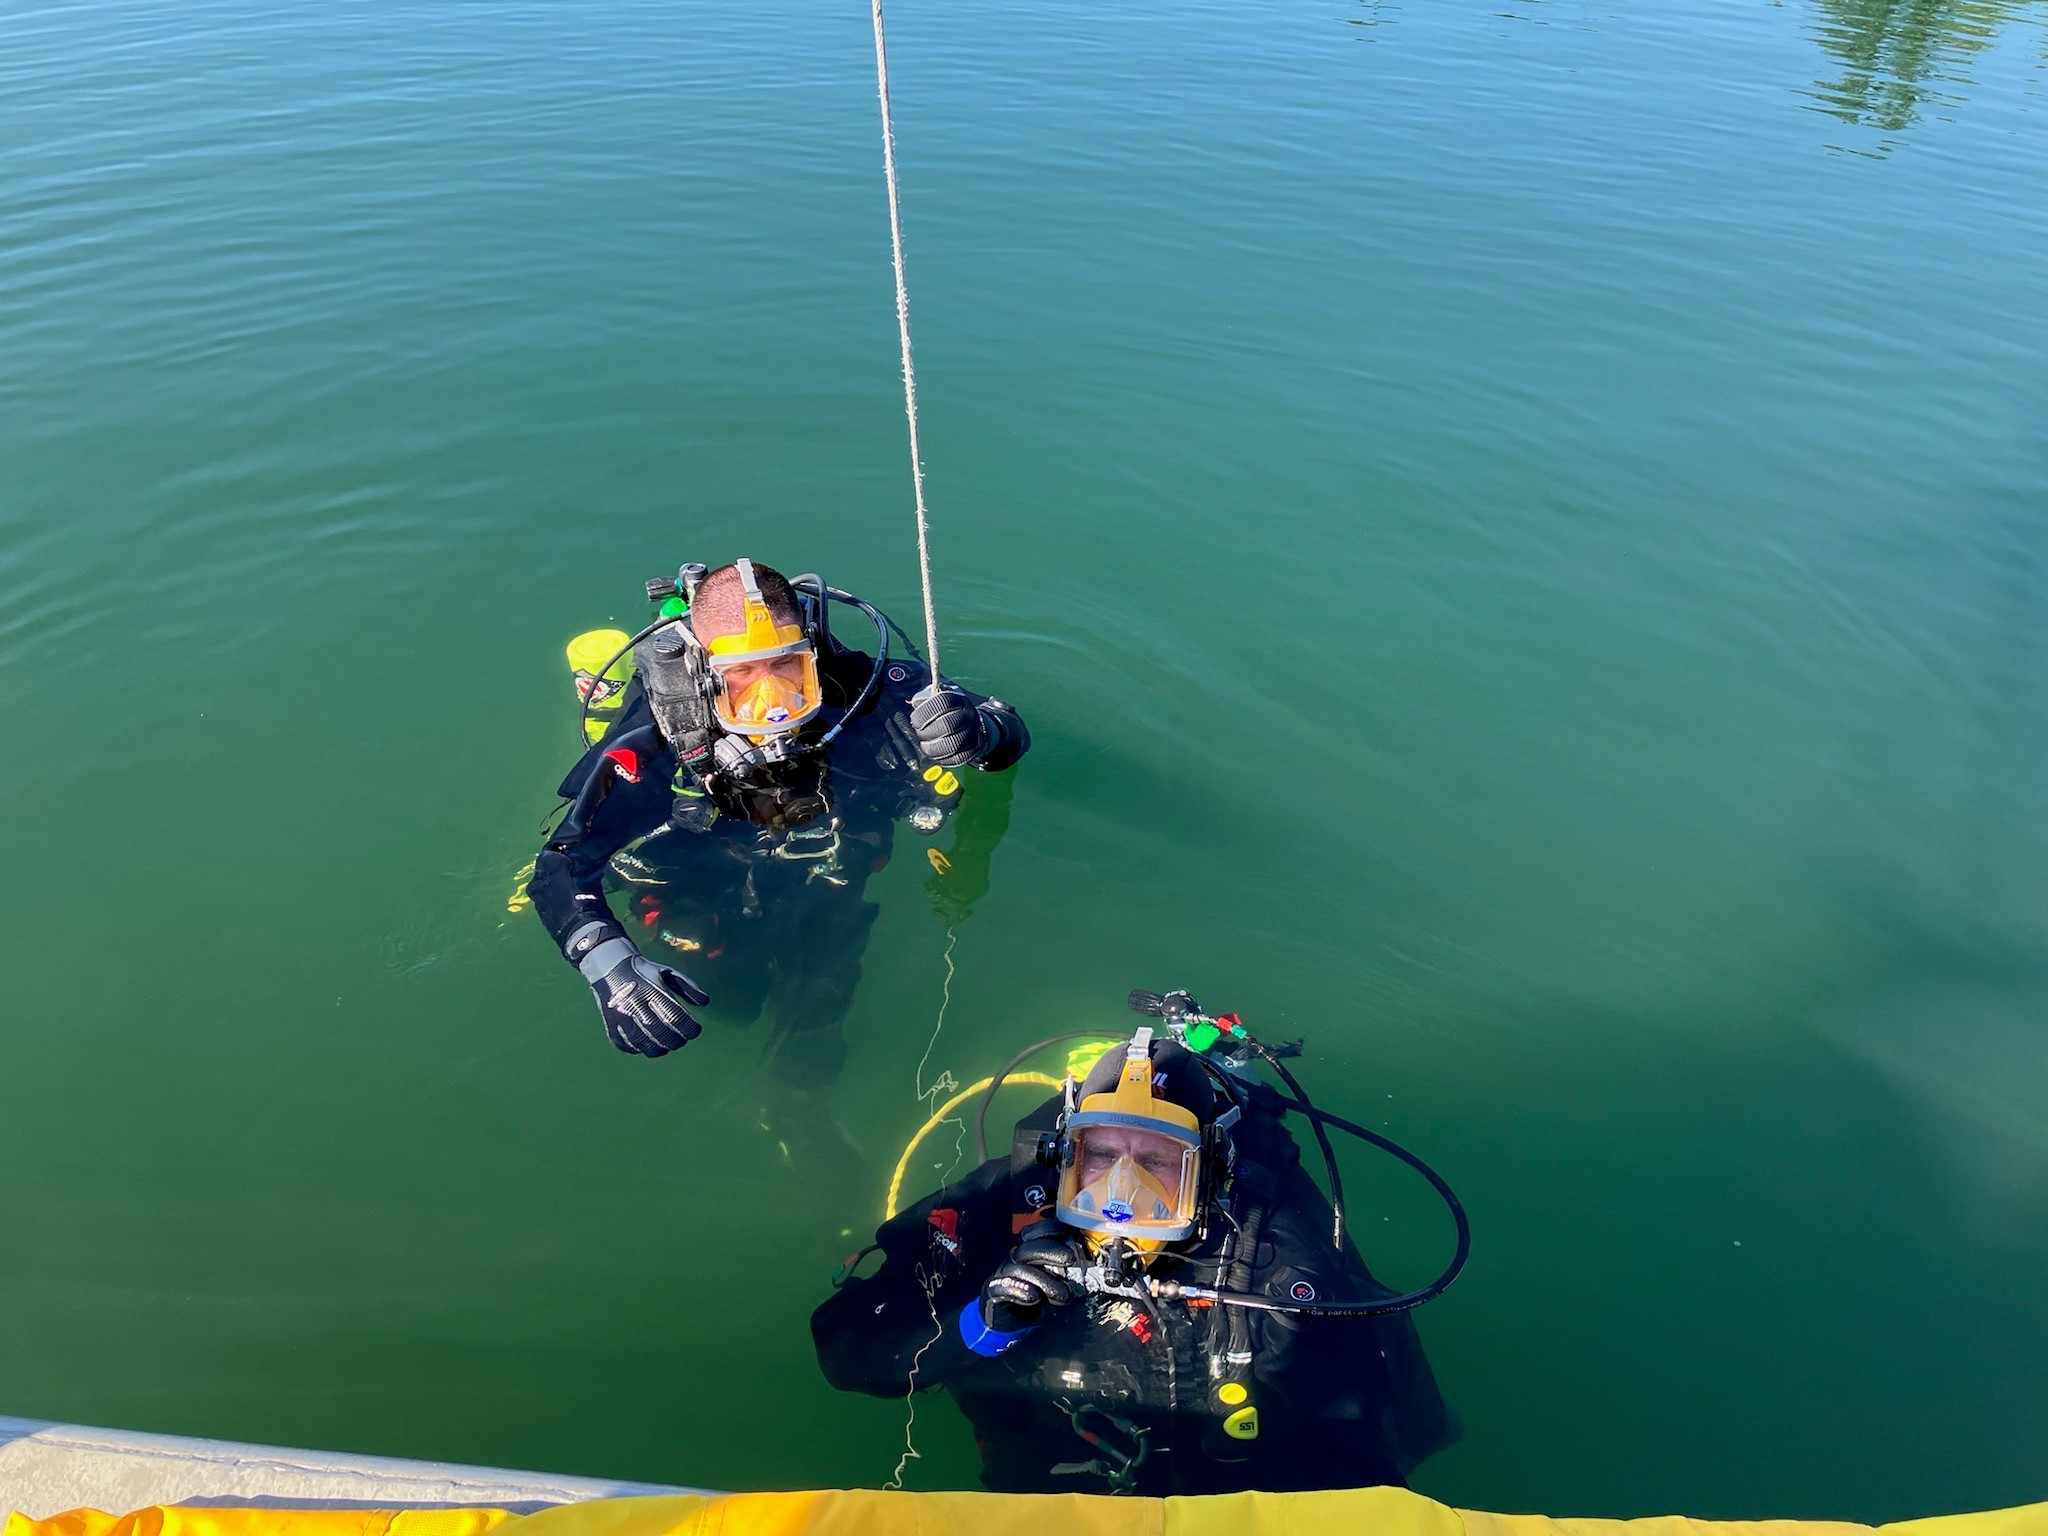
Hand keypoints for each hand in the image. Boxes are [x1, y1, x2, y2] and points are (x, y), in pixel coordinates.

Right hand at [573, 930, 707, 1056]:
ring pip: (643, 1043)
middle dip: (676, 1041)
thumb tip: (705, 1002)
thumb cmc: (645, 972)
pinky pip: (626, 1044)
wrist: (610, 967)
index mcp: (652, 990)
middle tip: (682, 1040)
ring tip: (666, 1045)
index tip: (695, 1030)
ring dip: (659, 1048)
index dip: (689, 1028)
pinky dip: (639, 1049)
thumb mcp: (668, 973)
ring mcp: (621, 1016)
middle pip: (661, 1033)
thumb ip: (688, 987)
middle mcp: (636, 1004)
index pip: (675, 1017)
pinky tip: (647, 1044)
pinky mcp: (610, 1024)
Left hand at [911, 685, 987, 767]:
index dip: (925, 711)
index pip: (943, 702)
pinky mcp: (973, 750)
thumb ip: (929, 699)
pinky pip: (957, 758)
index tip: (915, 719)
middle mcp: (969, 716)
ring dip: (933, 747)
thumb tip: (915, 702)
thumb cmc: (952, 712)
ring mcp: (973, 734)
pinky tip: (935, 754)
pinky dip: (943, 758)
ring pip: (953, 744)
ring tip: (925, 745)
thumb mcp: (943, 700)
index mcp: (960, 700)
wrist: (978, 726)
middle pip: (947, 724)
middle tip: (920, 733)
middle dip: (927, 732)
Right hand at [981, 1229, 1084, 1330]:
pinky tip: (1032, 1297)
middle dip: (1051, 1250)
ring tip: (1063, 1295)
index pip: (1037, 1231)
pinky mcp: (993, 1293)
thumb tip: (1095, 1261)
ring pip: (1019, 1269)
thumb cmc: (1036, 1295)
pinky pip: (1001, 1287)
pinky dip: (1017, 1290)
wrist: (1008, 1321)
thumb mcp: (1054, 1279)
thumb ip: (1068, 1269)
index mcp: (1029, 1250)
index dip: (1052, 1229)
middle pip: (1029, 1248)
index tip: (1070, 1235)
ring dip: (1042, 1280)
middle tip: (1070, 1260)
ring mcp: (1003, 1275)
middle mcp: (1015, 1258)